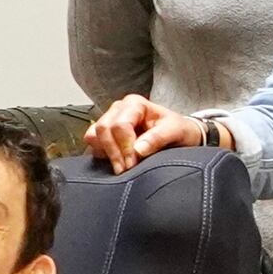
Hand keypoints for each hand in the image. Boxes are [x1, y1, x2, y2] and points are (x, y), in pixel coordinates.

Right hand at [86, 94, 212, 170]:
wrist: (179, 135)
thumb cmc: (178, 130)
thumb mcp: (175, 131)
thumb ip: (158, 138)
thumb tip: (137, 150)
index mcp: (135, 104)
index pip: (120, 125)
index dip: (125, 147)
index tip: (133, 163)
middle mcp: (119, 109)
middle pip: (103, 129)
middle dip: (113, 152)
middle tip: (125, 169)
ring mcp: (110, 119)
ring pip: (93, 136)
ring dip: (105, 153)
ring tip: (122, 166)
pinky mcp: (105, 133)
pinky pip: (93, 143)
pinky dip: (102, 154)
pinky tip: (117, 161)